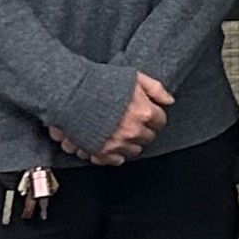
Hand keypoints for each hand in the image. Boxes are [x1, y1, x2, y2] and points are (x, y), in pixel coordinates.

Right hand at [49, 72, 174, 165]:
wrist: (70, 92)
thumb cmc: (99, 82)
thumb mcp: (133, 77)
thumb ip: (155, 89)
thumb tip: (169, 100)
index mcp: (143, 112)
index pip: (160, 121)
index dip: (153, 116)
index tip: (147, 114)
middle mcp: (133, 131)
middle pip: (148, 137)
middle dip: (143, 129)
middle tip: (132, 121)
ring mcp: (118, 143)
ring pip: (134, 151)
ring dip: (130, 142)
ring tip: (120, 131)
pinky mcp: (101, 152)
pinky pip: (116, 160)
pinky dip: (115, 153)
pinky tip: (110, 141)